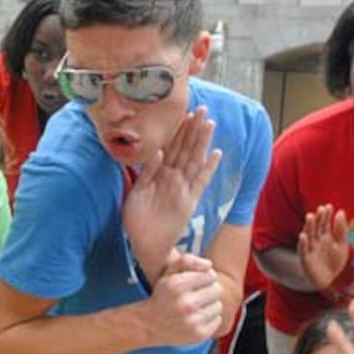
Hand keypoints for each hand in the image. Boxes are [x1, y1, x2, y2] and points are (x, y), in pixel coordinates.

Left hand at [122, 107, 221, 278]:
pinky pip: (200, 182)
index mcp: (160, 175)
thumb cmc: (138, 219)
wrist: (144, 244)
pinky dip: (208, 168)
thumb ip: (147, 172)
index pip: (171, 147)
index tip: (184, 113)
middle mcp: (174, 179)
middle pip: (186, 149)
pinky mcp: (188, 201)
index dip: (178, 131)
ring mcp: (183, 189)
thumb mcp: (138, 191)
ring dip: (202, 142)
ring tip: (209, 124)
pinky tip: (216, 154)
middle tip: (202, 108)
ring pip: (194, 160)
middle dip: (193, 129)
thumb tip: (156, 151)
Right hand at [139, 253, 221, 345]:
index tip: (197, 282)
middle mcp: (185, 303)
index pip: (210, 275)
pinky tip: (197, 318)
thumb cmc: (162, 296)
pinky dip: (210, 319)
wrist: (149, 325)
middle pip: (217, 290)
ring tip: (196, 307)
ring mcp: (192, 321)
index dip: (205, 277)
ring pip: (218, 305)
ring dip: (210, 305)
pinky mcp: (198, 334)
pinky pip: (218, 320)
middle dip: (209, 291)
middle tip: (197, 295)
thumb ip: (187, 260)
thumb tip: (209, 265)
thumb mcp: (168, 273)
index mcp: (177, 285)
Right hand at [298, 204, 349, 290]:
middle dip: (318, 218)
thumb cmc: (334, 262)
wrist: (327, 281)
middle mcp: (316, 240)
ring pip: (309, 235)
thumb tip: (341, 212)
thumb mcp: (342, 245)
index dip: (326, 215)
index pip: (325, 223)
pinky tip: (303, 236)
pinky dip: (303, 243)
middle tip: (320, 209)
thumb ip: (341, 230)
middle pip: (316, 227)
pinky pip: (303, 250)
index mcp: (325, 236)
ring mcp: (310, 248)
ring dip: (309, 226)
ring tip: (310, 216)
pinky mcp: (305, 258)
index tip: (329, 206)